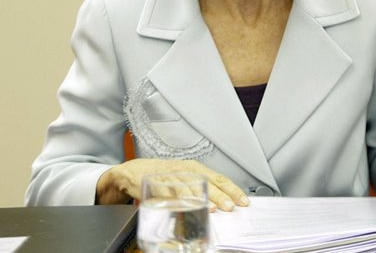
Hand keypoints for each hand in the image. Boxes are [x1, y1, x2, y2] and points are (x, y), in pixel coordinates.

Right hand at [96, 158, 249, 211]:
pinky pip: (167, 191)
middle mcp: (185, 170)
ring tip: (210, 208)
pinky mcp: (155, 182)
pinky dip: (176, 200)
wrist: (131, 172)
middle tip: (229, 206)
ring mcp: (170, 176)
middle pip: (206, 182)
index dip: (232, 190)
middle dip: (219, 195)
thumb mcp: (183, 180)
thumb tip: (220, 205)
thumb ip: (199, 191)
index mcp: (195, 168)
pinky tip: (184, 206)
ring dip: (200, 198)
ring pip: (189, 187)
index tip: (243, 201)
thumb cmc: (162, 176)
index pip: (219, 178)